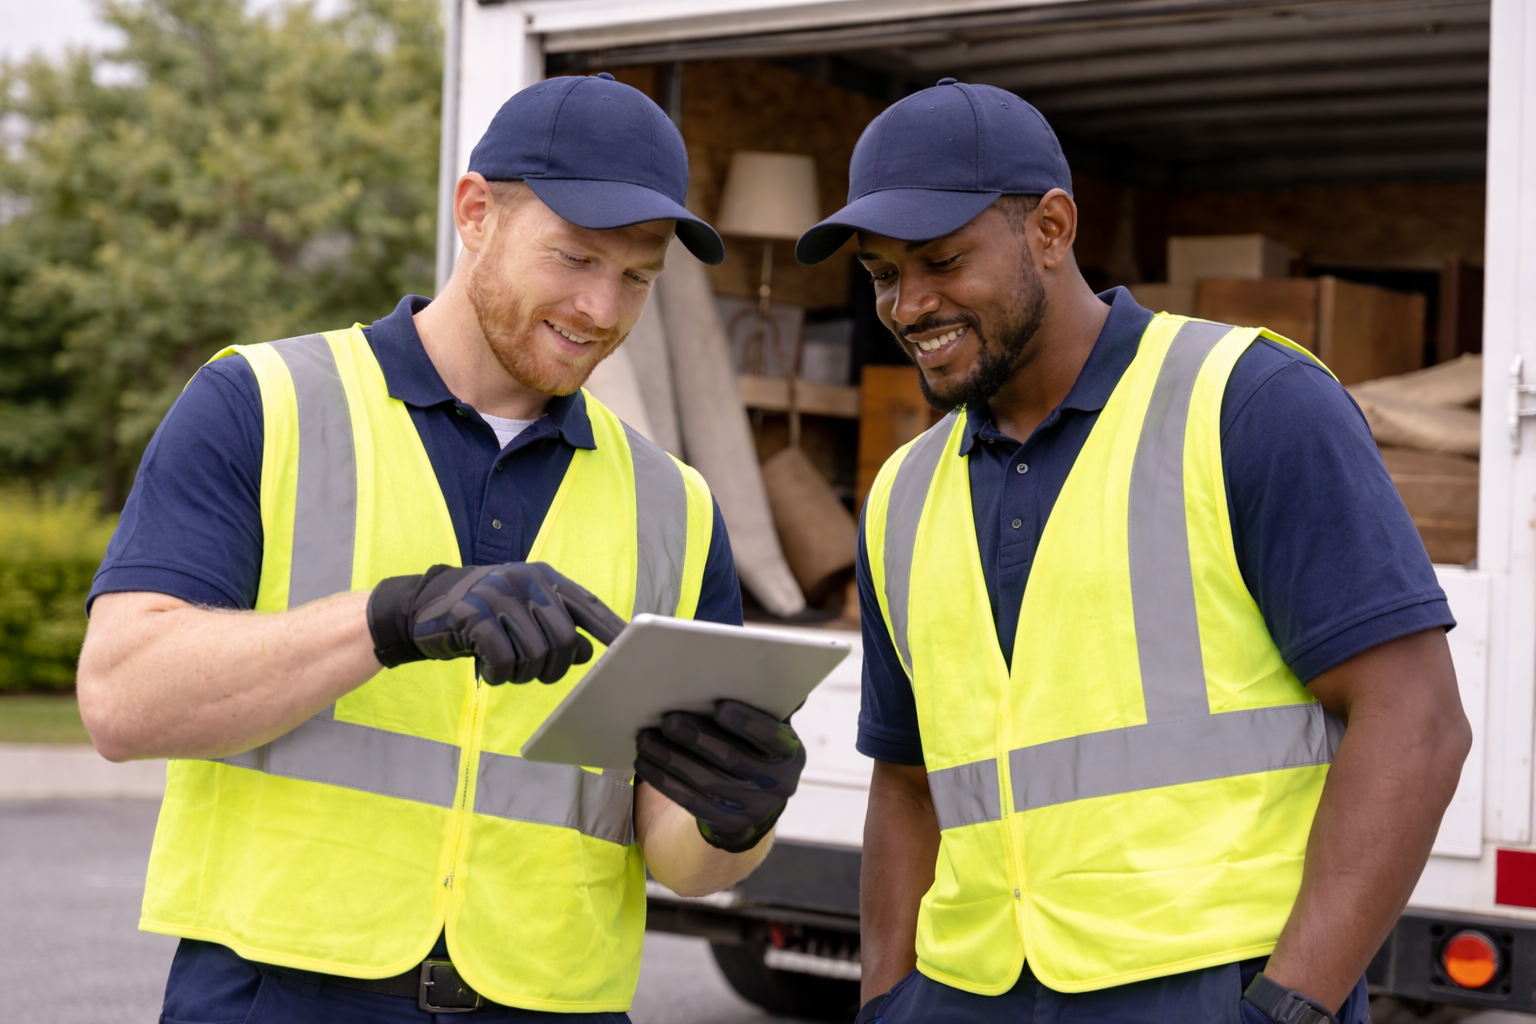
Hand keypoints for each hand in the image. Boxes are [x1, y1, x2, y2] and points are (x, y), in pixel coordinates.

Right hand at [367, 562, 625, 684]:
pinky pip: (503, 659)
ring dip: (522, 674)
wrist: (422, 607)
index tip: (630, 650)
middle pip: (564, 639)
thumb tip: (592, 654)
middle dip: (555, 668)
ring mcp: (497, 594)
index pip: (587, 605)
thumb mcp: (524, 614)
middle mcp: (524, 580)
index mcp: (543, 576)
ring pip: (534, 653)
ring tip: (507, 670)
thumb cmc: (483, 614)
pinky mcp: (471, 615)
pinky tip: (490, 673)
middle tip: (537, 675)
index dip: (610, 629)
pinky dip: (499, 675)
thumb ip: (558, 627)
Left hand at [634, 700, 805, 852]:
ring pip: (706, 781)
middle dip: (697, 737)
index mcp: (790, 751)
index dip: (748, 722)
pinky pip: (691, 801)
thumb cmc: (752, 746)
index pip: (773, 736)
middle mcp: (778, 784)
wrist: (755, 802)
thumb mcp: (764, 727)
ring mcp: (753, 809)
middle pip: (732, 759)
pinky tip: (645, 762)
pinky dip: (665, 780)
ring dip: (671, 758)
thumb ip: (759, 700)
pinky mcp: (727, 825)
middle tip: (668, 719)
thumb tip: (741, 658)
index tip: (721, 706)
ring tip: (645, 739)